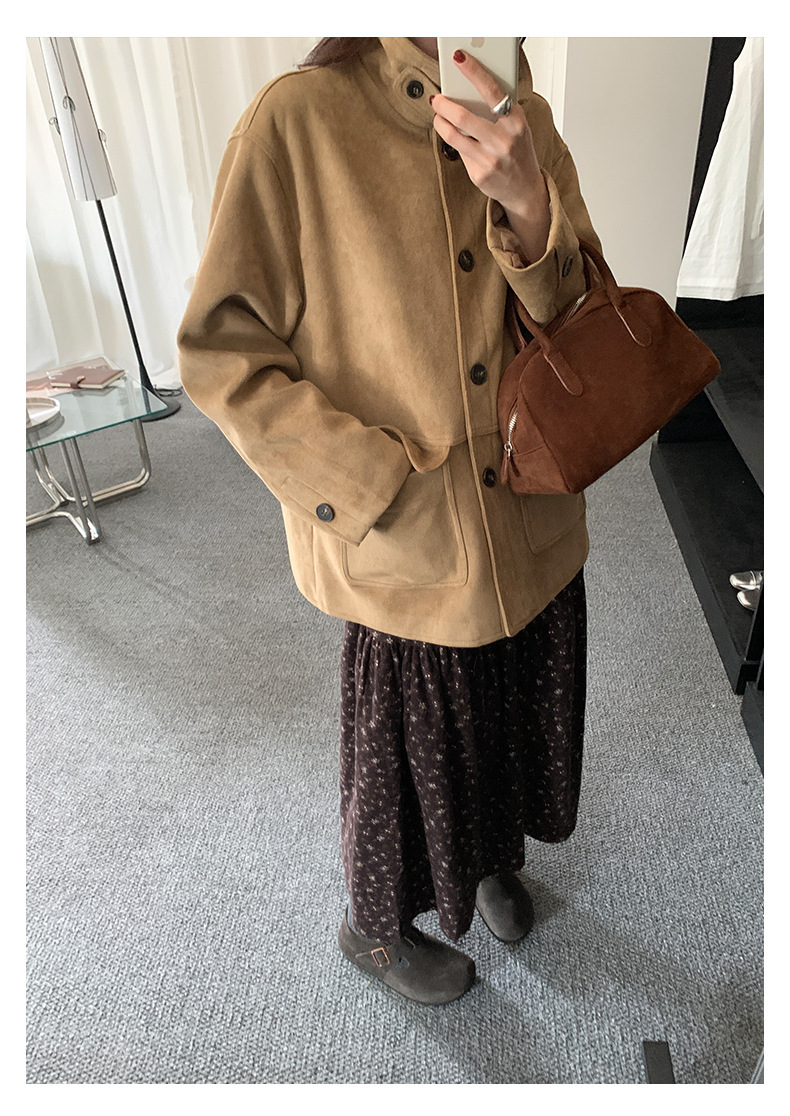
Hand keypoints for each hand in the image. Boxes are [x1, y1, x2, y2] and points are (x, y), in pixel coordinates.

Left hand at [430, 49, 549, 263]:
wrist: (525, 189)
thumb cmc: (518, 152)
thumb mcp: (517, 128)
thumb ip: (498, 112)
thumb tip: (468, 92)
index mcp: (516, 122)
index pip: (492, 90)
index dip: (473, 71)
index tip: (459, 58)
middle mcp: (504, 140)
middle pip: (463, 116)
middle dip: (444, 104)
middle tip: (436, 99)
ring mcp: (490, 159)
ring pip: (453, 135)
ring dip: (440, 122)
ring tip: (438, 116)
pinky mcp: (479, 174)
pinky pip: (459, 152)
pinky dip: (453, 142)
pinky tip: (454, 138)